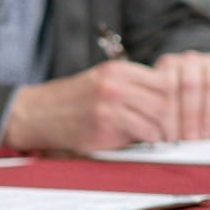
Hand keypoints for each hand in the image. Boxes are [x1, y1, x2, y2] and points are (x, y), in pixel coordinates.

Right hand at [4, 60, 173, 152]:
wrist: (36, 114)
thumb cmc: (71, 101)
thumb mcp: (102, 81)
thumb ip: (132, 86)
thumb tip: (169, 102)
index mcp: (117, 69)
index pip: (164, 80)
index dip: (173, 97)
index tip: (172, 110)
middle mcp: (115, 83)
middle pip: (166, 99)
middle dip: (171, 117)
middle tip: (168, 128)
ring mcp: (110, 104)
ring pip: (159, 116)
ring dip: (161, 130)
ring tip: (154, 135)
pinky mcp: (105, 125)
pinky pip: (145, 133)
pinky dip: (148, 139)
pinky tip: (138, 140)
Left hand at [154, 51, 209, 139]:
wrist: (203, 76)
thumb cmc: (176, 96)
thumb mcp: (163, 98)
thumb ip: (160, 112)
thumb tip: (155, 139)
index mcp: (168, 64)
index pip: (168, 85)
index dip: (170, 114)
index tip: (171, 137)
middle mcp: (190, 59)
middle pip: (191, 85)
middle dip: (191, 117)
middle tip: (191, 140)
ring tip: (206, 138)